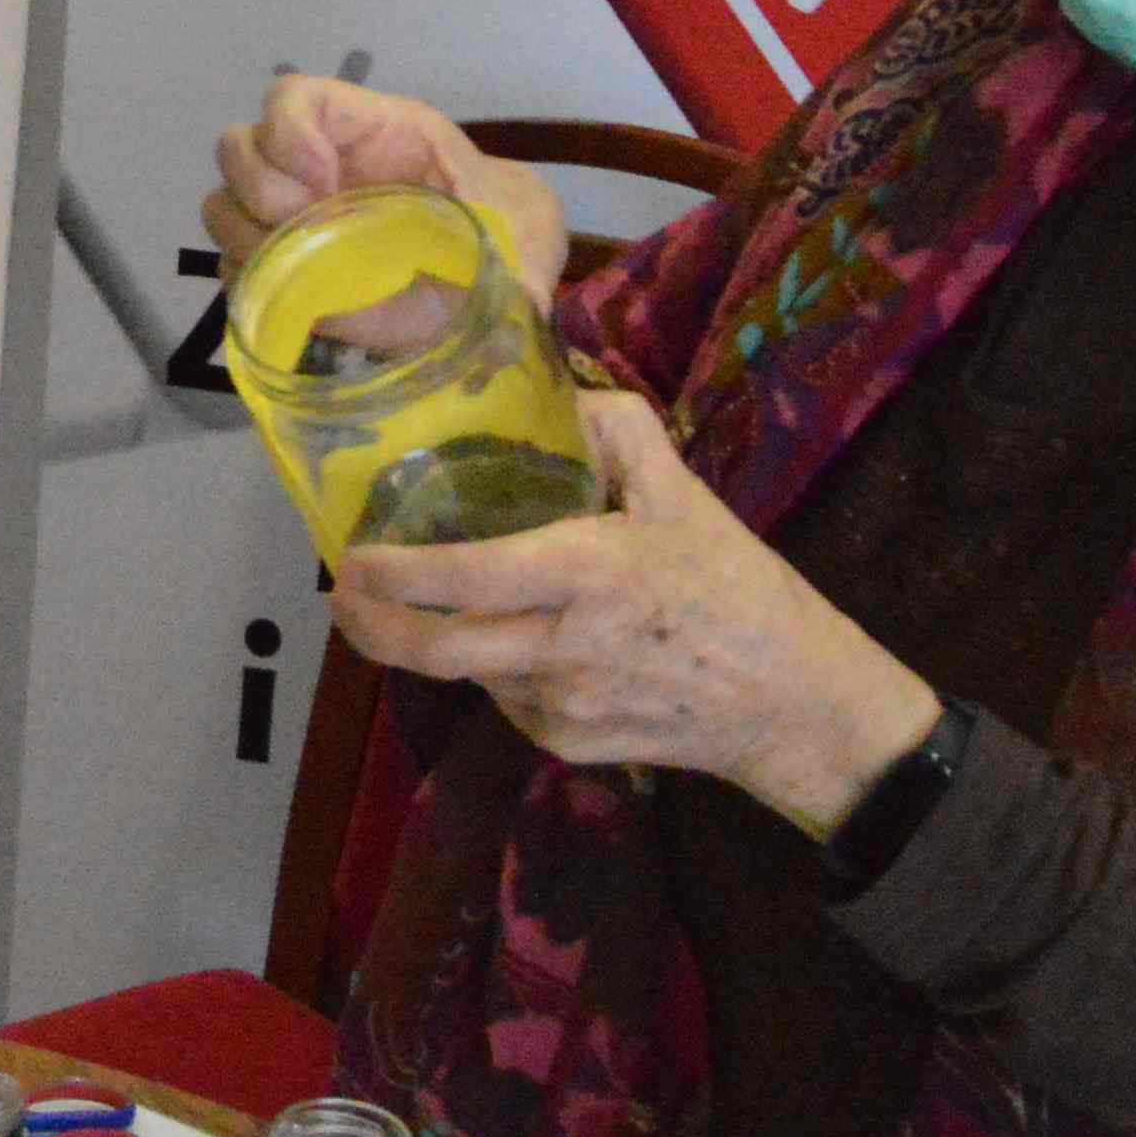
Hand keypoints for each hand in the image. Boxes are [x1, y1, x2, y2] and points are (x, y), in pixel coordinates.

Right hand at [204, 78, 569, 305]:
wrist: (491, 284)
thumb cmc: (502, 236)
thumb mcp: (518, 223)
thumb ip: (511, 243)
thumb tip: (511, 303)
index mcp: (369, 133)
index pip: (291, 98)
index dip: (288, 131)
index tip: (324, 182)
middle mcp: (316, 169)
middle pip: (236, 147)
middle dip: (259, 187)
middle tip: (308, 225)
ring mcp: (291, 221)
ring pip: (222, 208)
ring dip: (249, 236)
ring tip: (303, 268)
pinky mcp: (281, 276)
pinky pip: (232, 268)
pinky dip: (251, 281)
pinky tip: (296, 297)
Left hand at [325, 392, 937, 835]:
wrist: (793, 704)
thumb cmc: (739, 592)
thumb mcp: (687, 497)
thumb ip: (620, 433)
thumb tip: (565, 390)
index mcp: (587, 575)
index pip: (464, 577)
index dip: (394, 572)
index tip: (352, 556)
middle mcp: (562, 649)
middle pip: (435, 650)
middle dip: (371, 626)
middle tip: (343, 598)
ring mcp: (561, 707)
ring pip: (470, 675)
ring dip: (446, 643)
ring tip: (442, 606)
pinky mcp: (568, 746)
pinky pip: (510, 703)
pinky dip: (502, 672)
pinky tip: (527, 646)